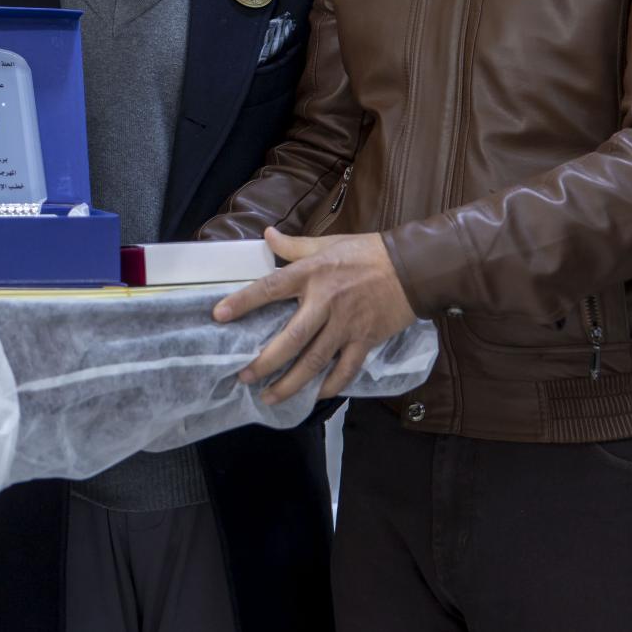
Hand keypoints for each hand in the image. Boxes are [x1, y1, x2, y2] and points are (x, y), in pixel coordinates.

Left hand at [212, 228, 417, 404]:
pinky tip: (314, 396)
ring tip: (269, 397)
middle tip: (244, 377)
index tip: (219, 315)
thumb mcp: (327, 243)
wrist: (412, 267)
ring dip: (291, 383)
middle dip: (265, 361)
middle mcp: (326, 302)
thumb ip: (294, 246)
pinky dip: (330, 386)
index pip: (270, 288)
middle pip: (291, 338)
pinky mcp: (366, 340)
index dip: (243, 301)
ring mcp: (347, 325)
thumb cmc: (366, 252)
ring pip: (315, 361)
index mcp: (312, 274)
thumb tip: (266, 235)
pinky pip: (345, 370)